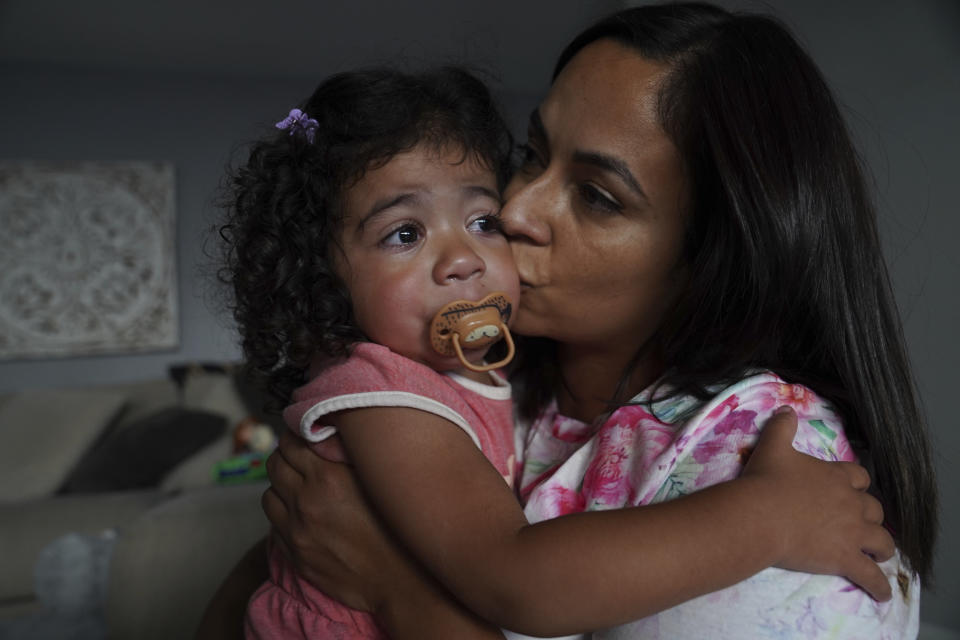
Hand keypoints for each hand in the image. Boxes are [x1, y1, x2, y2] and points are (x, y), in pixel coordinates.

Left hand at [262, 430, 409, 612]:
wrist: (403, 581)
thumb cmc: (400, 528)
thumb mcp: (378, 479)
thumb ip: (349, 454)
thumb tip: (330, 434)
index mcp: (327, 478)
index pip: (290, 443)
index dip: (295, 435)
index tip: (304, 435)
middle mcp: (306, 503)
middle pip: (274, 465)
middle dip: (285, 456)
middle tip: (301, 457)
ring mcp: (297, 532)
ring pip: (268, 494)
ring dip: (281, 486)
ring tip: (301, 488)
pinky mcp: (295, 556)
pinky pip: (274, 526)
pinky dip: (284, 515)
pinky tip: (303, 515)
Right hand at [743, 407, 894, 600]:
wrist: (760, 515)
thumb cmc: (765, 480)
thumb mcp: (772, 446)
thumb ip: (782, 427)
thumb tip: (785, 409)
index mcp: (835, 477)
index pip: (860, 478)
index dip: (857, 484)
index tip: (851, 489)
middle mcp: (850, 504)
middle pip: (874, 509)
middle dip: (871, 516)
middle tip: (862, 523)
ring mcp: (851, 533)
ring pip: (882, 540)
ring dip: (882, 546)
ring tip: (879, 554)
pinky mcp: (845, 558)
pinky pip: (871, 575)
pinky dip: (879, 585)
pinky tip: (882, 592)